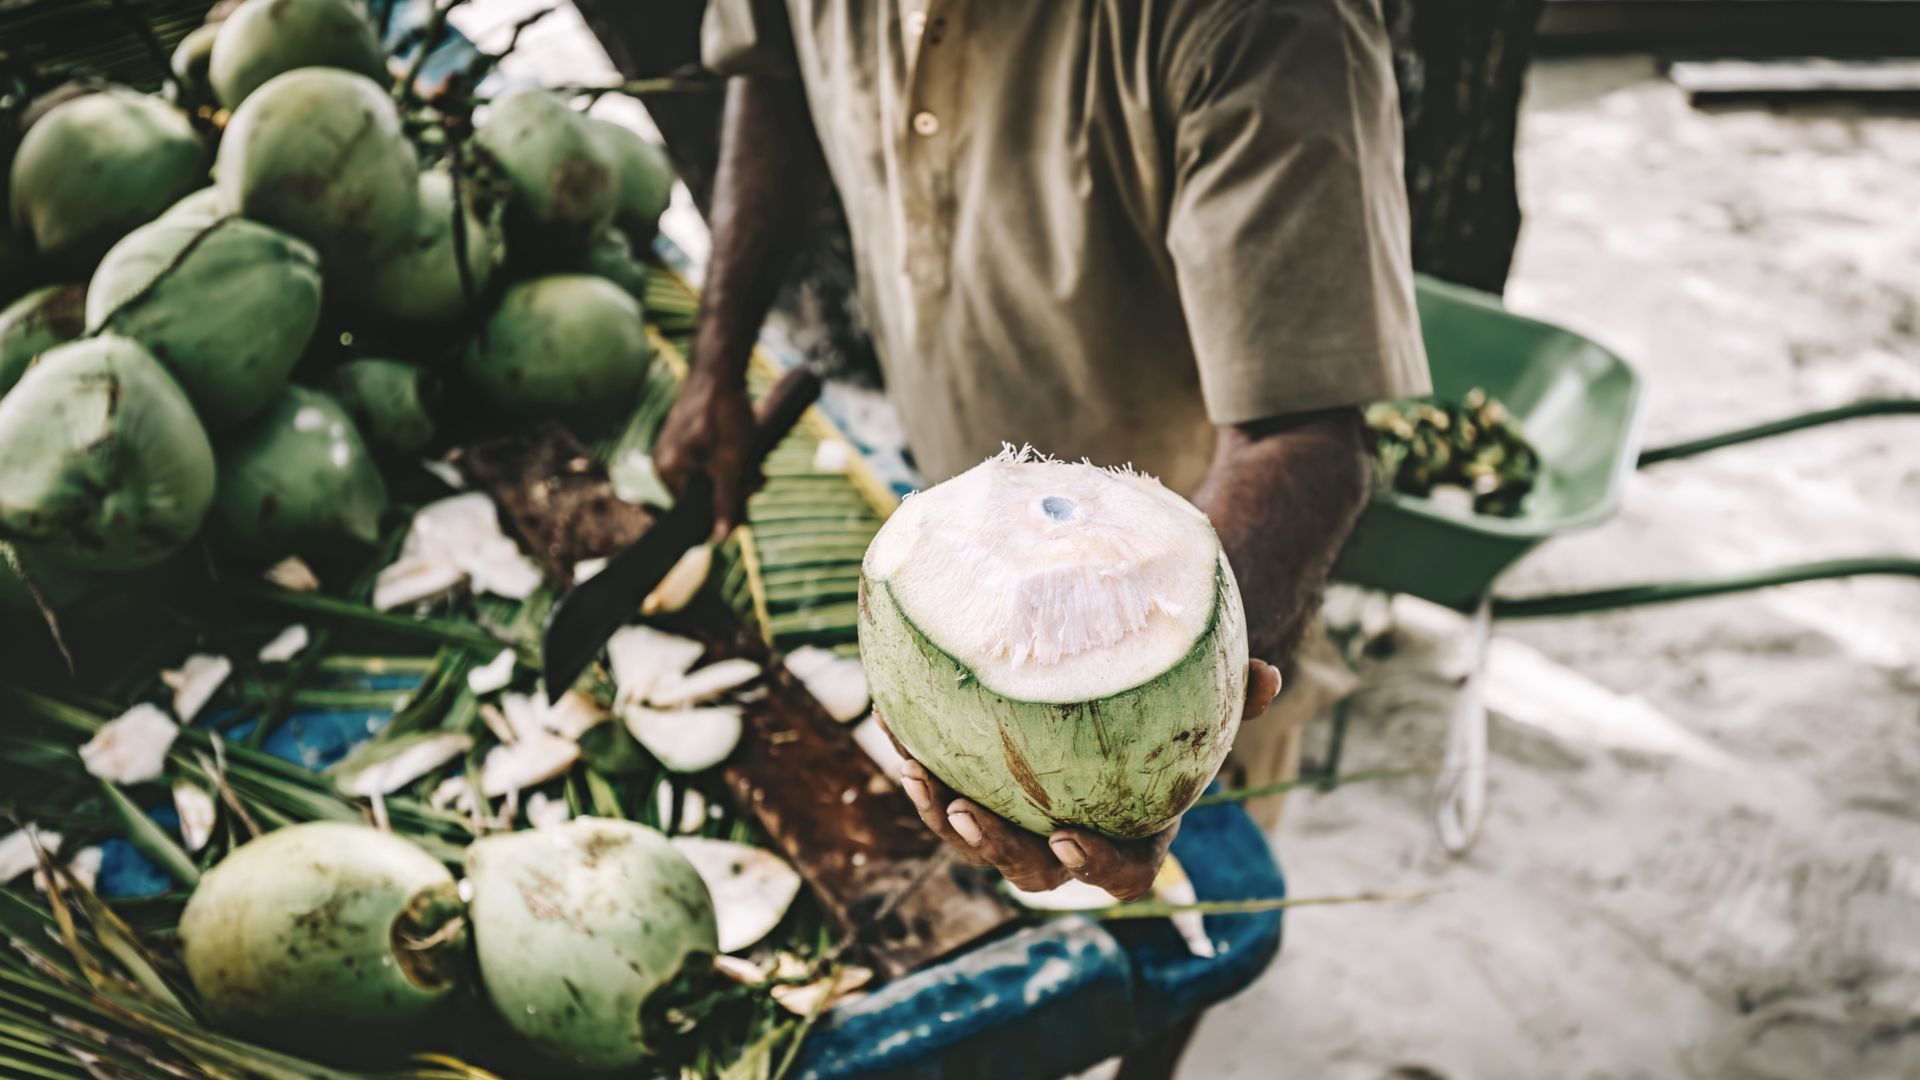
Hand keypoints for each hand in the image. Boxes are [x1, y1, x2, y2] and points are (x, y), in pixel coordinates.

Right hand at [652, 370, 755, 539]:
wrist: (721, 369)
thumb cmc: (724, 416)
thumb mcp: (730, 465)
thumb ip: (724, 502)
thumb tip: (719, 539)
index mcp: (667, 471)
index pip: (693, 511)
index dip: (723, 510)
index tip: (748, 498)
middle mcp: (663, 461)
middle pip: (702, 493)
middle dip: (733, 489)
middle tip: (759, 478)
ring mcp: (673, 446)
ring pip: (709, 475)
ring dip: (735, 474)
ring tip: (757, 464)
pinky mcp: (686, 433)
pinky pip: (708, 458)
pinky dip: (728, 459)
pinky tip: (745, 448)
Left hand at [886, 659, 1281, 900]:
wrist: (1126, 701)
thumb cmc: (1169, 712)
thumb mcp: (1203, 705)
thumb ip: (1234, 698)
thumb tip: (1272, 676)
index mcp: (1133, 833)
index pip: (1120, 877)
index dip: (1093, 868)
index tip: (1068, 837)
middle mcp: (1072, 841)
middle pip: (1030, 872)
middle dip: (995, 848)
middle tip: (967, 814)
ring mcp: (1021, 824)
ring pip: (974, 842)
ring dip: (941, 816)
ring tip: (919, 774)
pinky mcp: (979, 794)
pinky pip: (942, 793)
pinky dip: (920, 765)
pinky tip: (893, 721)